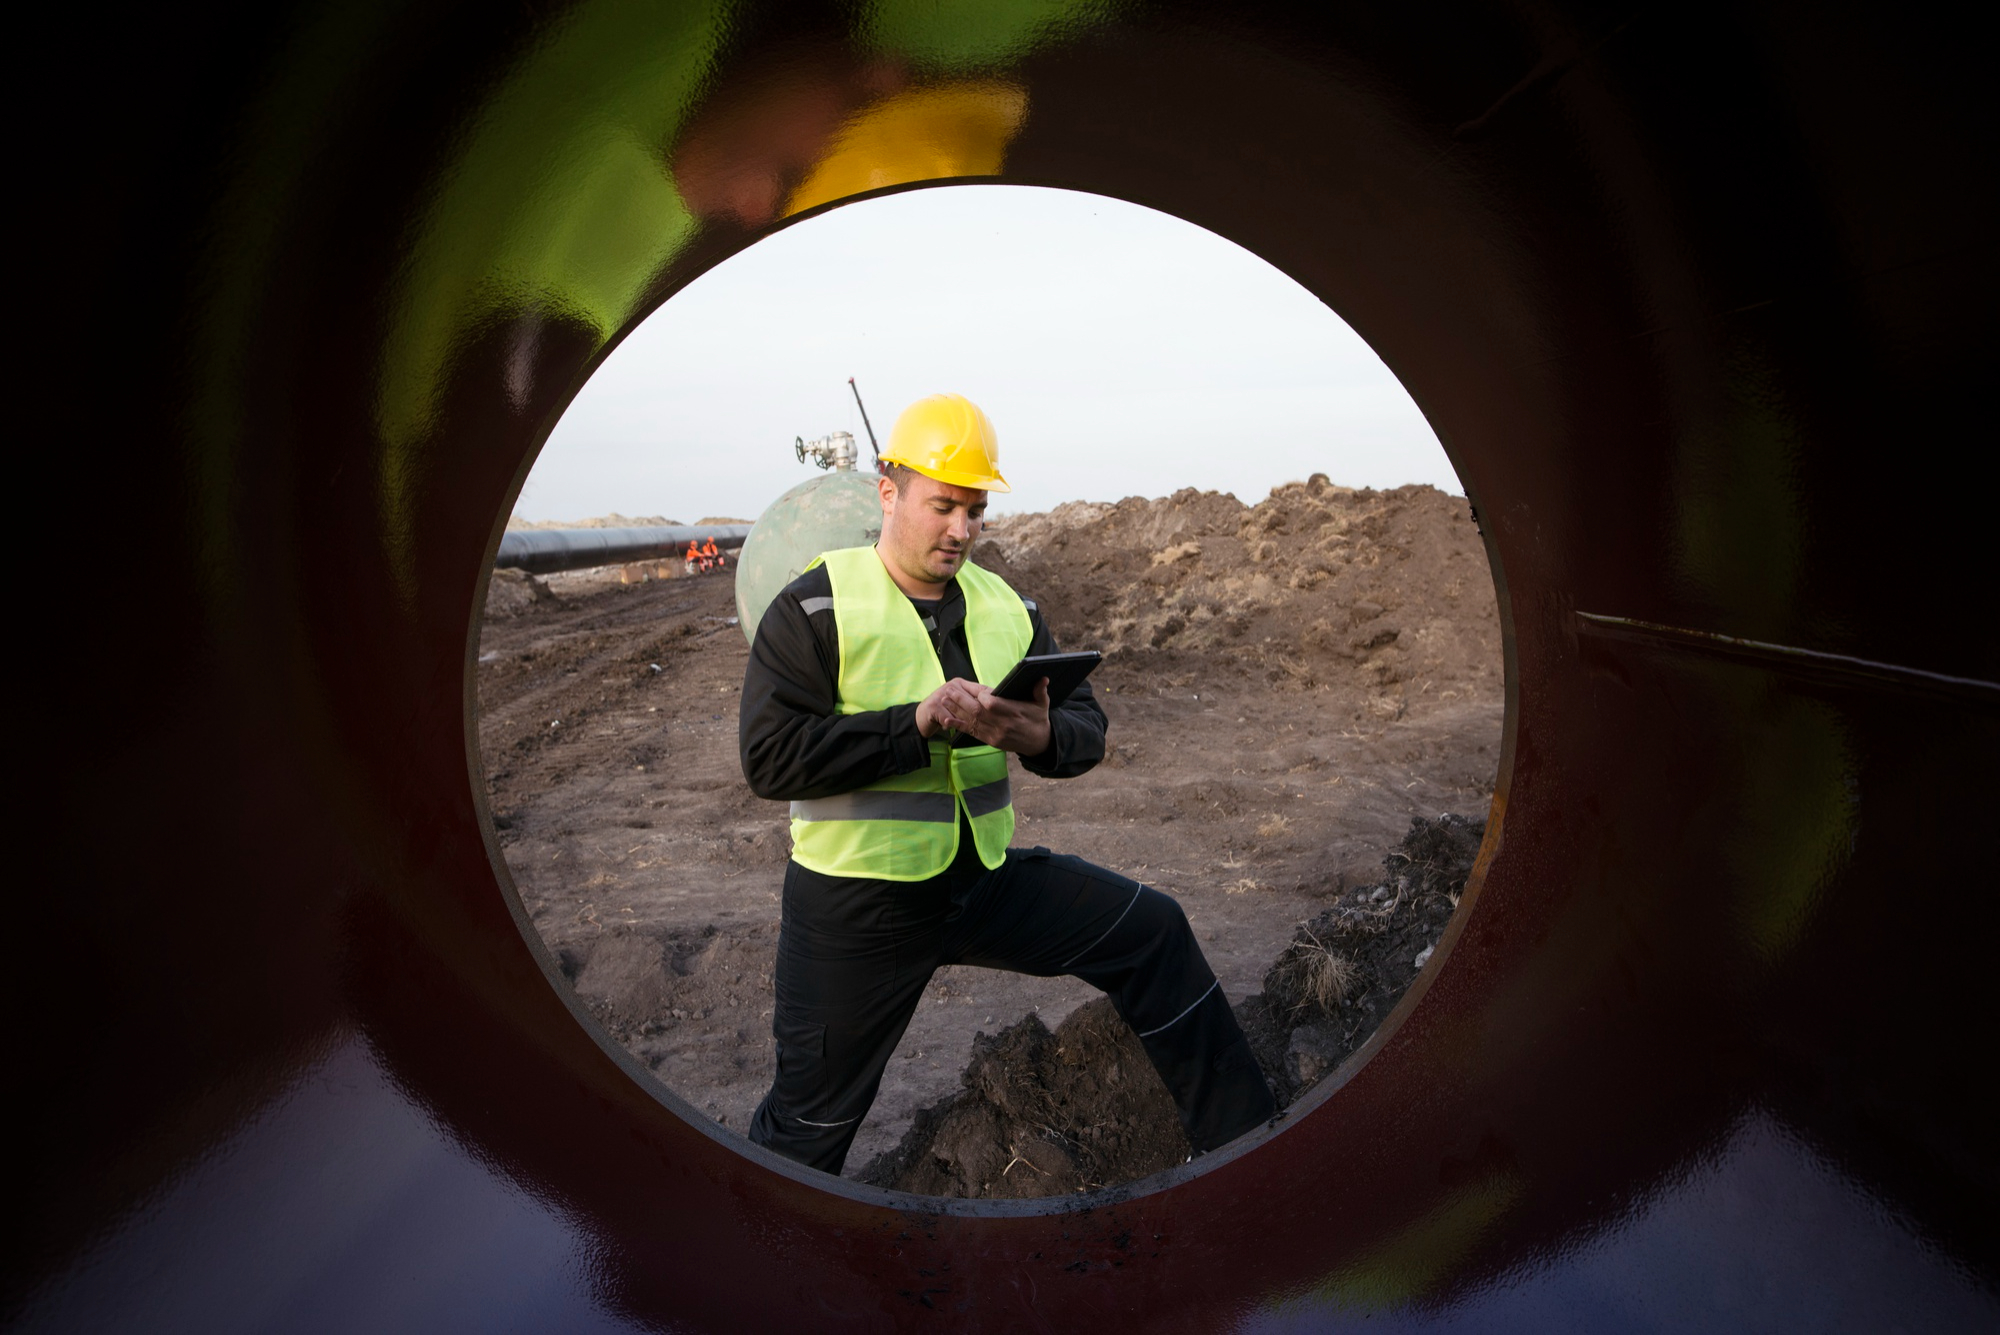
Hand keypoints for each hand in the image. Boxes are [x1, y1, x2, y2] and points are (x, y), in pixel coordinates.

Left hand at [918, 677, 1050, 754]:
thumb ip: (1040, 691)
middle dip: (962, 701)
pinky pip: (972, 733)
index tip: (977, 690)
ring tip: (944, 699)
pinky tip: (947, 719)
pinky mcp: (990, 741)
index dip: (983, 697)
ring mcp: (995, 734)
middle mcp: (1003, 725)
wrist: (1038, 743)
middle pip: (978, 712)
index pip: (993, 705)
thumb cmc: (1038, 719)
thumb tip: (1043, 678)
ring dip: (956, 710)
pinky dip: (959, 726)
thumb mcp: (1042, 704)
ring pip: (972, 722)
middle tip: (950, 690)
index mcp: (1015, 713)